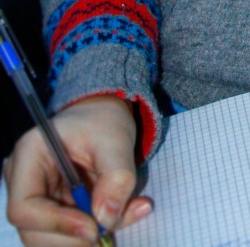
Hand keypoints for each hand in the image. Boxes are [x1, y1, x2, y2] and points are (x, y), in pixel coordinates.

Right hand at [4, 94, 152, 245]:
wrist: (103, 119)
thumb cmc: (104, 122)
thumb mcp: (116, 140)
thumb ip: (116, 177)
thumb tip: (106, 219)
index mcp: (28, 156)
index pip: (23, 207)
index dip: (55, 224)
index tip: (92, 227)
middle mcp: (22, 182)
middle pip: (32, 232)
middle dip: (72, 239)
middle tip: (108, 231)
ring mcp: (34, 199)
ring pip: (49, 239)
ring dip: (85, 240)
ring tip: (123, 215)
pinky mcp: (49, 212)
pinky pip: (66, 236)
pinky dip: (92, 235)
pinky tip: (119, 215)